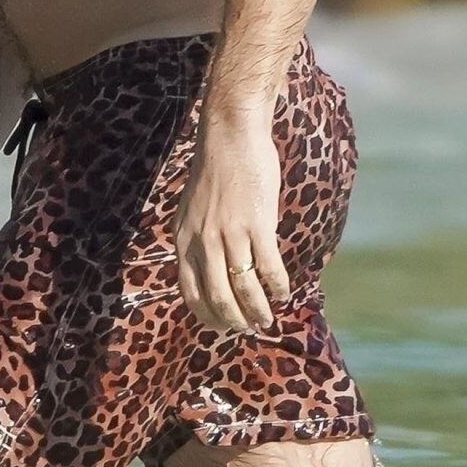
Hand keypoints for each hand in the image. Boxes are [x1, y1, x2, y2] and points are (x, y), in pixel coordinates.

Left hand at [173, 109, 290, 332]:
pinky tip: (283, 293)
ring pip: (243, 289)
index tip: (222, 326)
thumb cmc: (216, 171)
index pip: (190, 291)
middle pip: (217, 298)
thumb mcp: (193, 209)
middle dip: (235, 321)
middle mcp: (202, 241)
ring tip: (268, 320)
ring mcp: (229, 234)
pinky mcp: (257, 225)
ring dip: (258, 311)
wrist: (231, 136)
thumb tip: (209, 269)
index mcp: (184, 238)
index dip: (207, 314)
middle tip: (249, 329)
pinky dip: (277, 286)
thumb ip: (198, 238)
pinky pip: (268, 268)